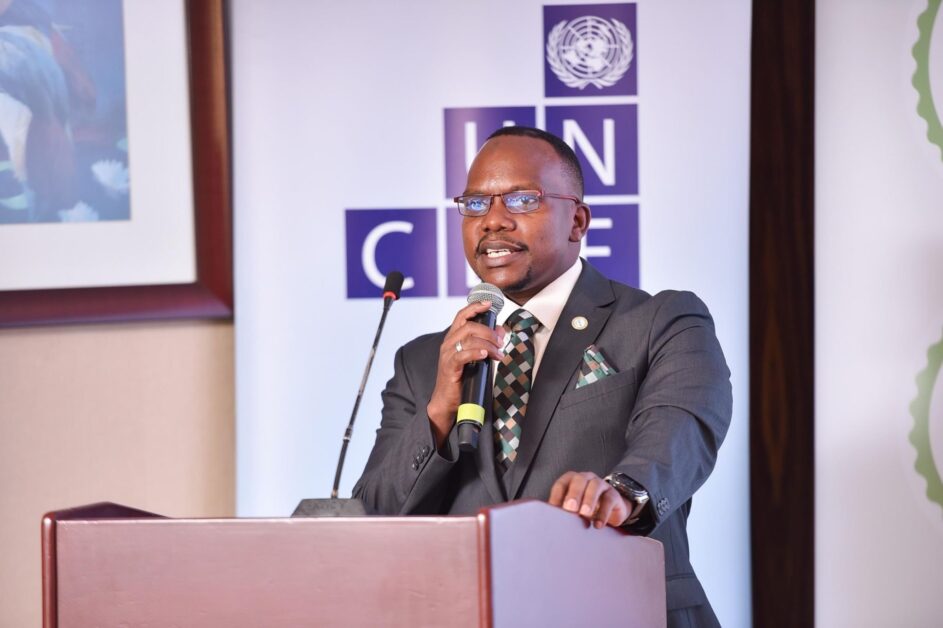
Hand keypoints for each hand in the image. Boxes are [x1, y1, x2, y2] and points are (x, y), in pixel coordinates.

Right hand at [426, 300, 505, 446]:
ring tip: (498, 353)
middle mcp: (448, 343)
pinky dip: (476, 352)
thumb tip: (501, 330)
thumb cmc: (462, 378)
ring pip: (468, 338)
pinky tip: (486, 356)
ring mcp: (447, 354)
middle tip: (501, 342)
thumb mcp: (476, 357)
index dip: (475, 307)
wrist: (447, 400)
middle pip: (469, 326)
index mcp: (453, 338)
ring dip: (488, 344)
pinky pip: (463, 354)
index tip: (489, 304)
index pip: (462, 315)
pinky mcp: (449, 367)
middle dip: (489, 331)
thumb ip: (487, 343)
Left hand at [549, 471, 631, 528]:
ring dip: (589, 500)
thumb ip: (563, 511)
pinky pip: (609, 500)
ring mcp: (601, 484)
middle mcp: (586, 478)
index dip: (557, 495)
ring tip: (585, 515)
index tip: (553, 509)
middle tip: (570, 508)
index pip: (562, 484)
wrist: (611, 510)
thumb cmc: (586, 508)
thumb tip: (550, 522)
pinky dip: (603, 513)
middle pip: (579, 480)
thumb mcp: (574, 509)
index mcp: (572, 480)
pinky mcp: (613, 494)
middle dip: (574, 494)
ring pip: (595, 486)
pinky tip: (598, 524)